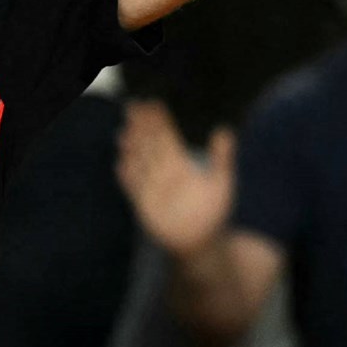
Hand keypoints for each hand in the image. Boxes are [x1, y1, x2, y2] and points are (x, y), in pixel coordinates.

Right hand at [116, 101, 235, 258]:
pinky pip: (133, 189)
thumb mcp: (221, 182)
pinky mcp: (145, 205)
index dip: (160, 121)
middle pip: (150, 144)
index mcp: (180, 163)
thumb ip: (222, 157)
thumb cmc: (213, 211)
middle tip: (133, 107)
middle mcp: (164, 172)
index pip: (167, 136)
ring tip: (124, 134)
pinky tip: (121, 165)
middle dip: (141, 126)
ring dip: (131, 148)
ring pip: (139, 163)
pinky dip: (128, 178)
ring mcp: (153, 187)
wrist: (202, 243)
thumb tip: (225, 130)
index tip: (153, 104)